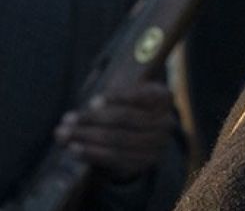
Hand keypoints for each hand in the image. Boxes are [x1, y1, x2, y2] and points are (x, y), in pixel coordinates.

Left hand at [54, 82, 175, 180]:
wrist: (143, 136)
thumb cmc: (128, 108)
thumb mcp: (126, 95)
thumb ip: (109, 97)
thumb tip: (82, 110)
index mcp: (163, 97)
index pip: (142, 96)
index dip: (118, 98)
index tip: (92, 102)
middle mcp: (166, 121)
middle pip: (126, 119)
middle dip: (93, 119)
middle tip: (67, 119)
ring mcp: (158, 144)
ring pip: (119, 140)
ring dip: (87, 137)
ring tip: (64, 134)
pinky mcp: (144, 162)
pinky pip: (115, 158)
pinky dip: (92, 153)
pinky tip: (74, 149)